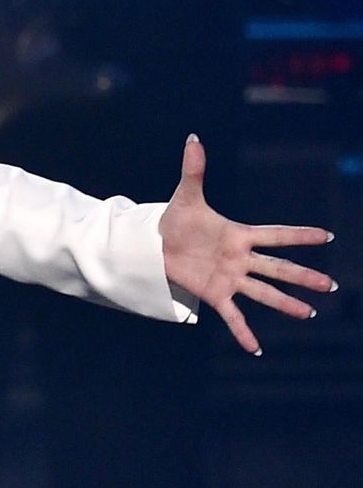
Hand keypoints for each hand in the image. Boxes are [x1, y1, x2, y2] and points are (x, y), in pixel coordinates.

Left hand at [159, 134, 335, 353]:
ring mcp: (229, 278)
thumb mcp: (185, 196)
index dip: (299, 235)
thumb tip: (193, 138)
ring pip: (263, 293)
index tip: (326, 235)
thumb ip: (193, 170)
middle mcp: (240, 259)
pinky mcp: (213, 294)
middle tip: (331, 286)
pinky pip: (232, 315)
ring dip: (286, 304)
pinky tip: (255, 349)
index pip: (275, 235)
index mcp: (238, 235)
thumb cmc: (175, 221)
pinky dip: (243, 332)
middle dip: (303, 276)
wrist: (154, 244)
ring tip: (310, 314)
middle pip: (277, 268)